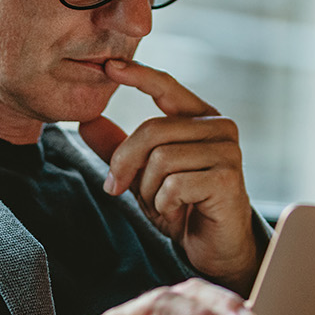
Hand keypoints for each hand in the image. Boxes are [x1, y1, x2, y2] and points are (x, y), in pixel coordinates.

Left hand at [79, 60, 259, 295]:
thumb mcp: (142, 175)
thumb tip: (86, 121)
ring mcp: (227, 151)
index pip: (166, 86)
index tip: (108, 66)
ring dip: (149, 191)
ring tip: (163, 205)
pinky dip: (164, 204)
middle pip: (152, 130)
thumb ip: (119, 148)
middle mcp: (219, 127)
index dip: (138, 75)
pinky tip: (178, 213)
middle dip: (125, 164)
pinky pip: (175, 184)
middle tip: (116, 189)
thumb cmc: (183, 207)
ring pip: (161, 159)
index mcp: (199, 118)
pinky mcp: (227, 178)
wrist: (214, 248)